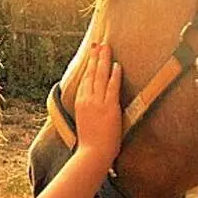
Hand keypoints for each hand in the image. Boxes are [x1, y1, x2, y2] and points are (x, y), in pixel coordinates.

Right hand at [74, 43, 121, 161]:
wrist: (92, 154)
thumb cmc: (91, 143)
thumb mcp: (85, 123)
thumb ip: (89, 112)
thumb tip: (93, 108)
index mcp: (80, 103)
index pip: (85, 79)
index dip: (88, 65)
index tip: (91, 54)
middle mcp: (87, 100)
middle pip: (91, 73)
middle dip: (95, 57)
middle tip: (98, 44)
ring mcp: (98, 102)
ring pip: (100, 76)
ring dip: (104, 60)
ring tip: (106, 47)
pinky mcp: (109, 107)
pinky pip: (112, 87)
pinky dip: (114, 75)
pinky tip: (117, 65)